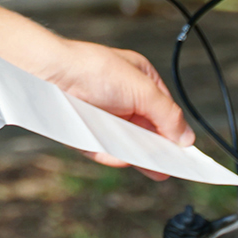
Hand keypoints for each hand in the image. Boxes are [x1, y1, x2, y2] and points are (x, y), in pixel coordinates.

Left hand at [38, 39, 192, 179]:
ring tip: (155, 170)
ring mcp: (104, 116)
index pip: (165, 111)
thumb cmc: (92, 67)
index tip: (188, 154)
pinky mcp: (87, 131)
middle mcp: (123, 99)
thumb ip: (167, 113)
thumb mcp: (141, 88)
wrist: (49, 74)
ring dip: (139, 156)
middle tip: (172, 168)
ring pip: (127, 143)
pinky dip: (112, 155)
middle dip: (159, 150)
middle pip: (147, 131)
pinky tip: (122, 160)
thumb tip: (186, 138)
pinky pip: (103, 149)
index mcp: (141, 81)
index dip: (176, 132)